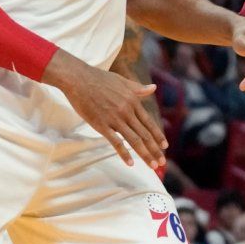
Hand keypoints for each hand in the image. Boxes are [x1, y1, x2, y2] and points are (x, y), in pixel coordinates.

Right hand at [49, 53, 167, 168]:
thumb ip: (138, 88)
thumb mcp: (122, 81)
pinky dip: (124, 153)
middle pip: (144, 134)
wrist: (79, 79)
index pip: (148, 122)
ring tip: (152, 165)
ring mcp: (115, 118)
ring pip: (134, 140)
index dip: (157, 135)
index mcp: (132, 100)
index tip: (165, 146)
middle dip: (154, 149)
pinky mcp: (102, 125)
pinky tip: (130, 163)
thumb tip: (154, 88)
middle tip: (162, 162)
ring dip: (144, 154)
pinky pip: (116, 142)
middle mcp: (126, 110)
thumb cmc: (100, 78)